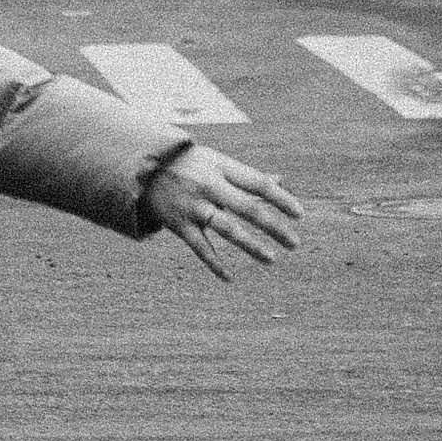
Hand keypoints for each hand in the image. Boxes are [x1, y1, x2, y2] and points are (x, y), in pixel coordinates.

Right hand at [140, 142, 304, 278]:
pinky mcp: (178, 224)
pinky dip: (214, 264)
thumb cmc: (190, 165)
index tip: (299, 215)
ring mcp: (193, 206)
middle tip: (294, 243)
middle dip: (273, 226)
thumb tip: (281, 180)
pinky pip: (199, 247)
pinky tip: (230, 278)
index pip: (258, 183)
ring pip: (226, 229)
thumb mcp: (217, 162)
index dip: (281, 199)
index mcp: (222, 167)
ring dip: (250, 245)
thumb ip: (247, 175)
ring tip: (271, 259)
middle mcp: (209, 186)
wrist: (142, 168)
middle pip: (247, 207)